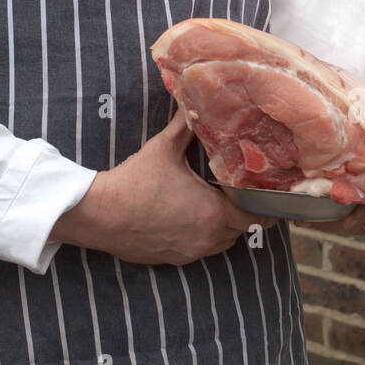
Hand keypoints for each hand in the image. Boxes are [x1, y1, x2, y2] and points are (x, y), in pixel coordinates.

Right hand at [49, 108, 276, 264]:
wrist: (100, 214)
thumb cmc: (135, 181)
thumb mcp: (164, 148)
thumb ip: (186, 126)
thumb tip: (196, 104)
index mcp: (212, 213)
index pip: (254, 219)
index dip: (262, 208)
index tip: (264, 198)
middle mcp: (206, 238)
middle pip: (238, 232)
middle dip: (240, 215)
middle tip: (237, 195)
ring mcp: (188, 252)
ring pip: (218, 244)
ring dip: (220, 229)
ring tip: (212, 206)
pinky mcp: (170, 260)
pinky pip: (196, 251)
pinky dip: (198, 238)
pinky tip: (184, 220)